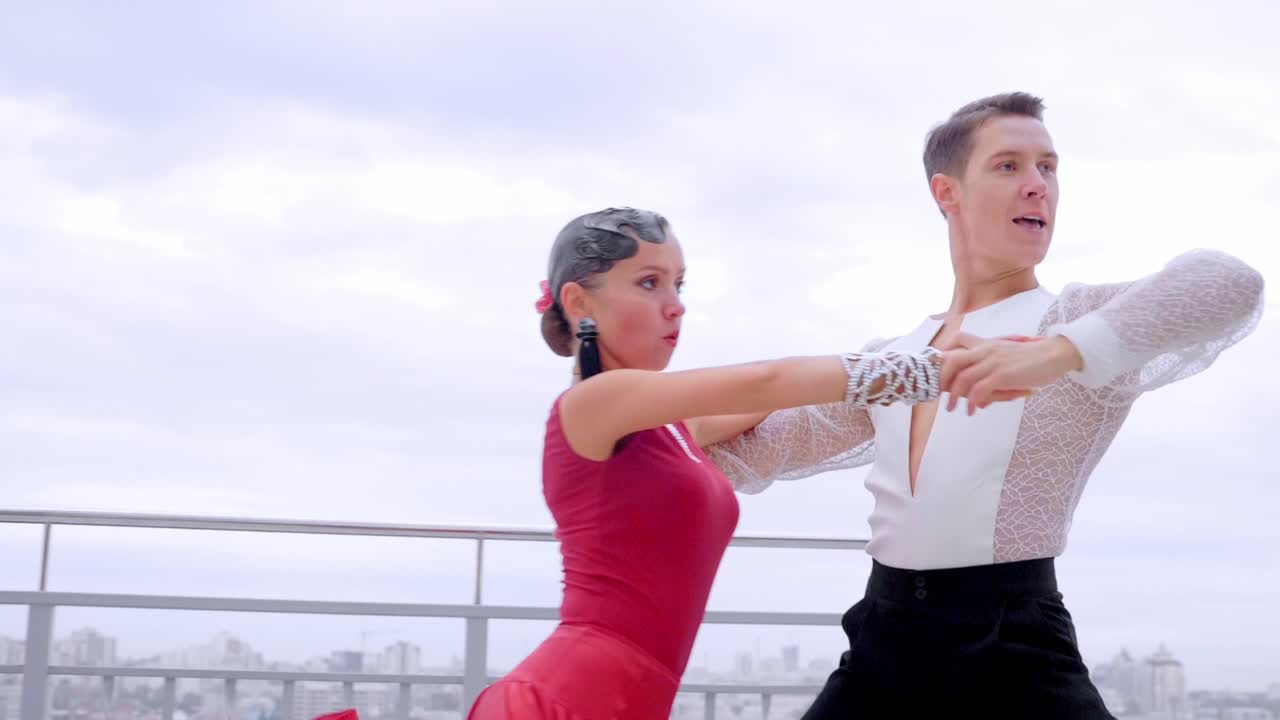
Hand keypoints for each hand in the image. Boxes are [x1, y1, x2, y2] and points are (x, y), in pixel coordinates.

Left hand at [939, 333, 1083, 414]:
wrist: (1055, 354)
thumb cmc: (1033, 360)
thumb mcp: (1007, 361)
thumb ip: (991, 376)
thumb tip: (981, 401)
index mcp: (986, 344)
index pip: (956, 342)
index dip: (943, 357)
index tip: (939, 373)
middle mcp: (986, 350)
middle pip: (951, 360)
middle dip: (941, 378)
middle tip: (939, 394)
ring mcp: (994, 361)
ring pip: (963, 378)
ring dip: (954, 396)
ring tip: (952, 409)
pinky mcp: (1003, 374)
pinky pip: (980, 390)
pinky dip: (972, 402)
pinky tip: (973, 410)